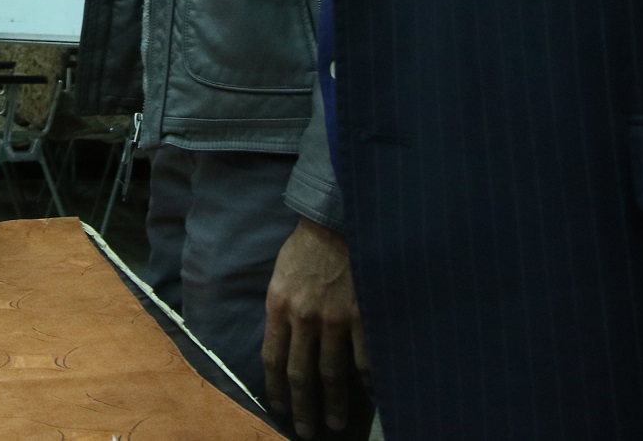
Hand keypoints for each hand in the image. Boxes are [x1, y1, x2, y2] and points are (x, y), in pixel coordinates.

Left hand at [263, 216, 367, 437]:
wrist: (336, 222)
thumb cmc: (306, 249)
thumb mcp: (280, 277)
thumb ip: (282, 311)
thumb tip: (285, 345)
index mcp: (278, 307)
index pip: (272, 360)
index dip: (276, 390)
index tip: (281, 410)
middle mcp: (303, 317)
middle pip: (300, 374)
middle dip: (302, 407)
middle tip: (307, 431)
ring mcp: (334, 318)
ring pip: (332, 373)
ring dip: (332, 403)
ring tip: (334, 423)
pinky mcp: (361, 315)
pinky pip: (364, 358)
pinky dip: (367, 381)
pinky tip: (369, 397)